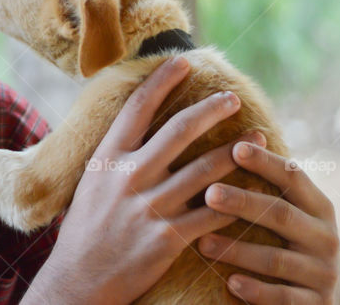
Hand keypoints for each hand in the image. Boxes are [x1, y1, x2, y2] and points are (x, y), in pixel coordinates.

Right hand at [23, 55, 263, 304]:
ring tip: (258, 142)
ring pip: (206, 170)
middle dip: (211, 110)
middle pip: (179, 130)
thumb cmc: (86, 228)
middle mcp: (129, 176)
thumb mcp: (91, 181)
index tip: (183, 61)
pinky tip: (253, 191)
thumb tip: (132, 120)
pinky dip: (236, 201)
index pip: (137, 107)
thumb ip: (114, 153)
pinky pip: (213, 214)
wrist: (80, 279)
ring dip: (237, 152)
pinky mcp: (169, 237)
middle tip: (234, 98)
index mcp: (108, 157)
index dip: (162, 81)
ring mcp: (150, 207)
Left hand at [197, 143, 339, 303]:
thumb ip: (269, 185)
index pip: (293, 178)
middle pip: (281, 214)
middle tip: (209, 193)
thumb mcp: (291, 213)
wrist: (324, 298)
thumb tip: (229, 139)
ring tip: (203, 242)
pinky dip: (257, 291)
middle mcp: (325, 237)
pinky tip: (231, 283)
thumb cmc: (293, 242)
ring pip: (277, 259)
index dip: (266, 162)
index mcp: (318, 207)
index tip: (235, 147)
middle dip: (244, 203)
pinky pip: (283, 298)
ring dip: (238, 250)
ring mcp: (323, 273)